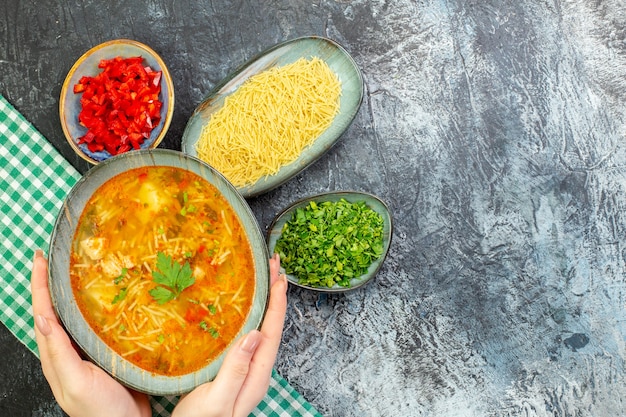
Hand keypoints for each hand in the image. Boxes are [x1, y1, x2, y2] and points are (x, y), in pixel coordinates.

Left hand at [30, 249, 151, 416]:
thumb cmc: (99, 410)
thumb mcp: (74, 382)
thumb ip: (58, 352)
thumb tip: (43, 316)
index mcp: (56, 354)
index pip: (43, 311)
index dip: (39, 284)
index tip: (40, 257)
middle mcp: (70, 349)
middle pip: (57, 308)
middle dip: (53, 281)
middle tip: (59, 255)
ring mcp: (89, 351)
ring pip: (79, 314)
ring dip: (76, 290)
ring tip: (82, 267)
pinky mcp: (110, 352)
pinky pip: (102, 324)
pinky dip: (102, 306)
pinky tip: (113, 296)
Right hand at [172, 252, 287, 416]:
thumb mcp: (216, 401)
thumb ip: (235, 371)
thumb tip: (254, 335)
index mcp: (257, 376)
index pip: (272, 332)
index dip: (277, 302)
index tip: (278, 275)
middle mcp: (255, 371)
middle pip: (270, 326)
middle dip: (275, 294)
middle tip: (274, 265)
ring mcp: (244, 370)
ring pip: (259, 329)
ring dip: (264, 302)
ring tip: (264, 278)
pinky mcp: (230, 370)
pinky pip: (245, 335)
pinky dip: (248, 315)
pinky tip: (241, 307)